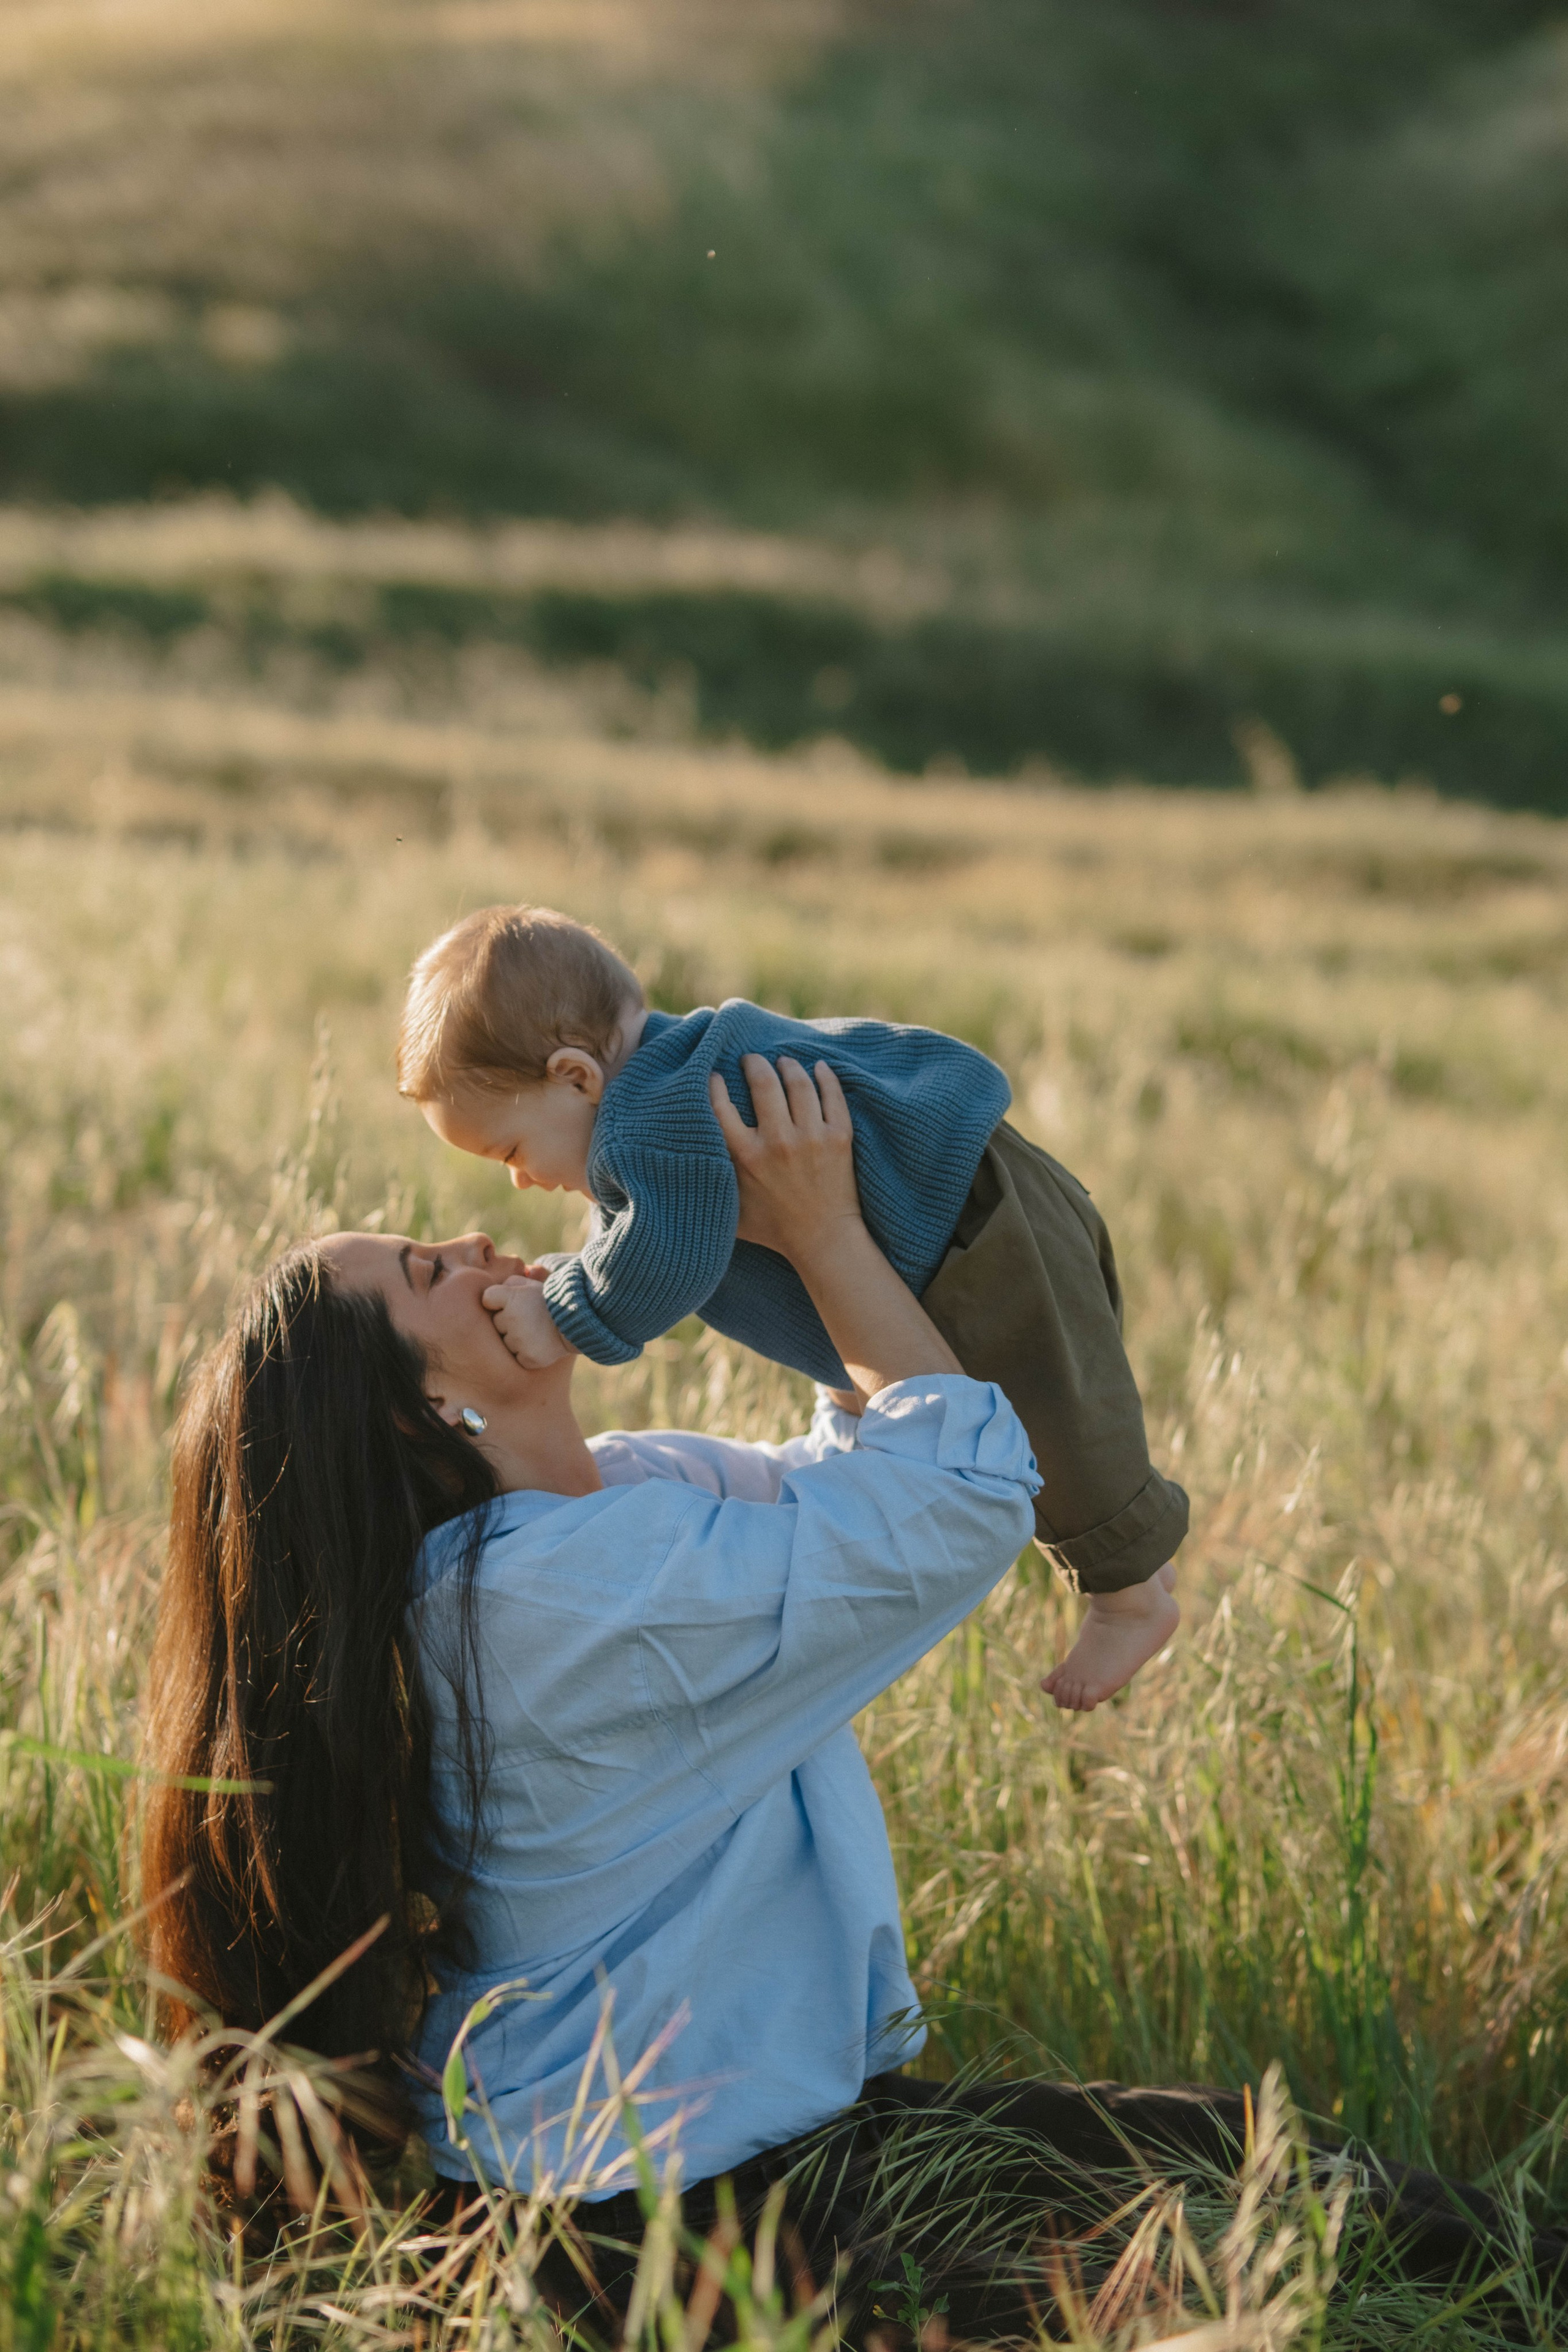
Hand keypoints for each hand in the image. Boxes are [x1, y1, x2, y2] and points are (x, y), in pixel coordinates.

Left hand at [481, 1274, 574, 1368]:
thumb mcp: (531, 1284)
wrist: (578, 1321)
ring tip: (536, 1331)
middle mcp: (512, 1319)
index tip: (510, 1302)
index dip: (497, 1301)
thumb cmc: (550, 1301)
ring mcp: (519, 1341)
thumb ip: (510, 1283)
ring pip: (507, 1342)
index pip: (487, 1299)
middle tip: (529, 1318)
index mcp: (511, 1297)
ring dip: (517, 1338)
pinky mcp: (527, 1359)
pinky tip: (540, 1344)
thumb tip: (493, 1294)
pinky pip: (518, 1357)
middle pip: (497, 1323)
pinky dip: (527, 1354)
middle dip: (508, 1321)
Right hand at [708, 1055, 861, 1266]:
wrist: (823, 1241)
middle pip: (763, 1082)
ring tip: (782, 1061)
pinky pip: (833, 1095)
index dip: (714, 1084)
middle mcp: (778, 1142)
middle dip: (754, 1063)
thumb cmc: (773, 1230)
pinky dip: (825, 1076)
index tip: (714, 1075)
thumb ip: (711, 1184)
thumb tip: (682, 1168)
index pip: (721, 1106)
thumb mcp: (731, 1210)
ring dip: (787, 1065)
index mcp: (746, 1157)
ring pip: (798, 1083)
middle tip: (751, 1059)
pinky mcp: (839, 1138)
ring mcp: (812, 1137)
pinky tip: (819, 1067)